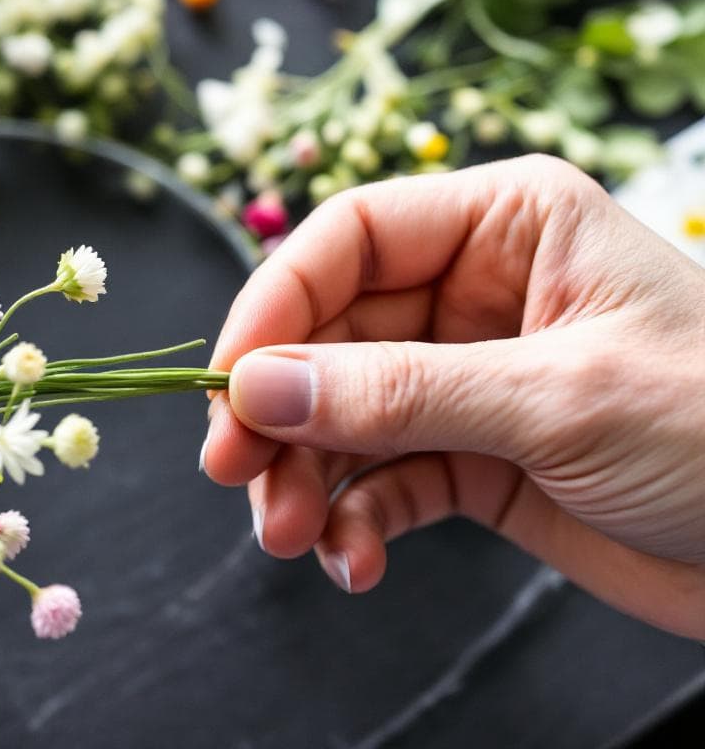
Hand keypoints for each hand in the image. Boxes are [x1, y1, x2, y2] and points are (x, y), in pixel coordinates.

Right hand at [201, 156, 704, 638]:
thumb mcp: (557, 398)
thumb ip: (398, 393)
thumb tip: (256, 390)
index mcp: (506, 227)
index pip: (350, 239)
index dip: (275, 305)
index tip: (229, 382)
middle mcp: (475, 293)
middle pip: (328, 336)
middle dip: (282, 413)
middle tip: (240, 477)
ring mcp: (471, 379)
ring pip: (342, 415)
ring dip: (305, 478)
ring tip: (295, 537)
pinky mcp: (476, 459)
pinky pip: (382, 479)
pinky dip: (354, 521)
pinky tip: (354, 560)